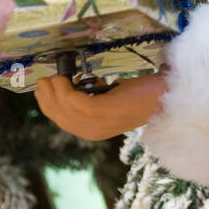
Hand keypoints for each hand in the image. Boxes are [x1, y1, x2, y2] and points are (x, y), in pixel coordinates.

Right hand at [34, 72, 167, 140]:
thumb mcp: (110, 97)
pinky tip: (68, 78)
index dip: (47, 104)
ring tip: (53, 77)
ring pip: (65, 110)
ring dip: (55, 91)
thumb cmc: (139, 93)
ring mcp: (100, 123)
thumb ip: (92, 96)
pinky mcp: (107, 112)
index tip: (43, 86)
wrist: (165, 95)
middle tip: (43, 79)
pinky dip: (68, 90)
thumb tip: (74, 82)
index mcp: (92, 130)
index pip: (61, 120)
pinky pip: (78, 103)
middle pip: (59, 117)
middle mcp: (93, 131)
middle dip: (46, 97)